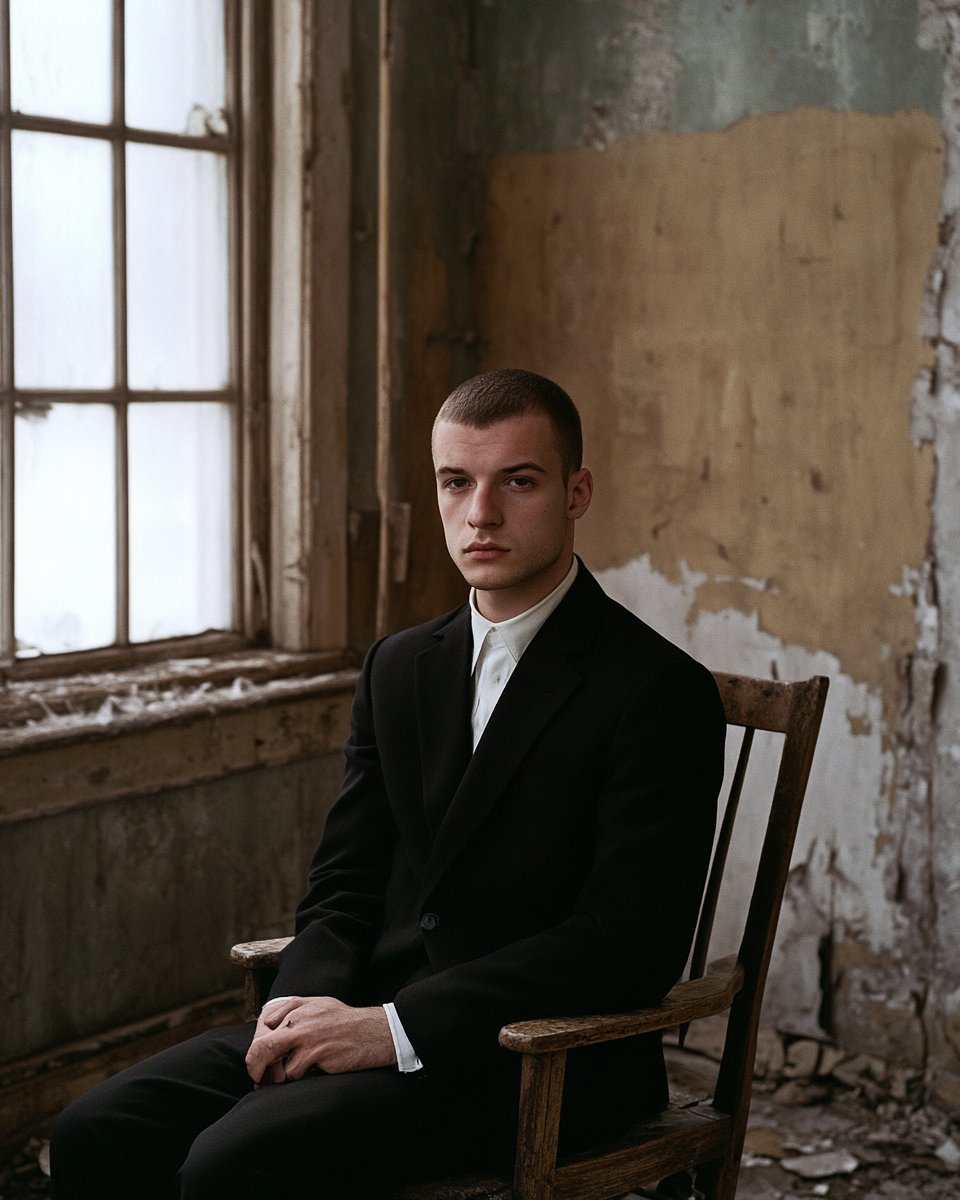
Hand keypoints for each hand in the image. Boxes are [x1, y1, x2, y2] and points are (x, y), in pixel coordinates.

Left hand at [245, 996, 396, 1085]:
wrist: (376, 1032)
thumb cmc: (347, 1022)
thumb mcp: (320, 1006)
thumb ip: (294, 1011)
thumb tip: (268, 1025)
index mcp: (299, 1006)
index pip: (264, 1026)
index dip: (259, 1045)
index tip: (261, 1058)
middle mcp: (300, 1019)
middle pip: (262, 1045)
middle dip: (255, 1066)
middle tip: (257, 1079)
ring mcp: (308, 1037)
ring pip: (275, 1063)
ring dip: (279, 1075)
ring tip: (284, 1079)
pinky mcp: (317, 1054)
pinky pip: (294, 1073)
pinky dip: (298, 1077)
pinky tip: (310, 1073)